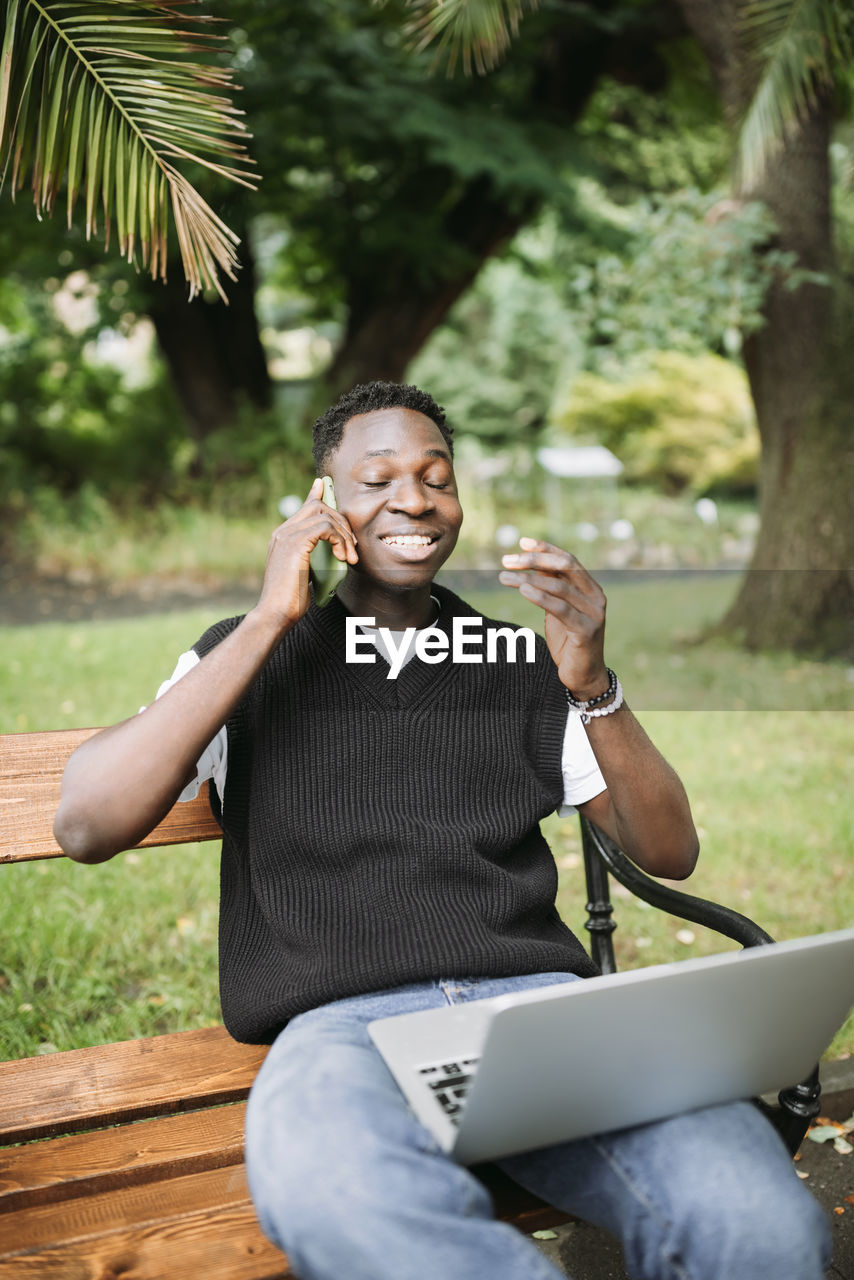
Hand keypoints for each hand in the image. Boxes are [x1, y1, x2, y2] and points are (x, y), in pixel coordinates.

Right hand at [254, 478, 358, 632]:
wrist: (276, 613)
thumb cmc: (291, 599)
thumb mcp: (305, 572)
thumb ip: (312, 556)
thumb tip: (332, 551)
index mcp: (282, 536)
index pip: (303, 507)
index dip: (316, 494)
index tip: (324, 485)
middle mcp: (282, 532)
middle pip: (317, 507)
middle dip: (341, 522)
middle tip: (351, 546)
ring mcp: (287, 536)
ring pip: (324, 515)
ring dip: (343, 534)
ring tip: (349, 557)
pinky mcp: (295, 545)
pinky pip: (324, 528)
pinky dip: (338, 540)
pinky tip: (342, 557)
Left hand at [498, 537, 607, 698]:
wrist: (583, 676)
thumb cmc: (568, 641)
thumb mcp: (558, 609)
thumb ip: (551, 587)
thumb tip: (531, 563)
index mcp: (591, 588)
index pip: (568, 560)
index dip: (546, 549)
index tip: (522, 542)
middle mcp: (596, 597)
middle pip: (565, 568)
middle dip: (534, 560)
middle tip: (508, 560)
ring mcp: (594, 613)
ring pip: (559, 587)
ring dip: (528, 579)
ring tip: (504, 577)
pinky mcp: (586, 631)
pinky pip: (561, 609)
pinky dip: (540, 597)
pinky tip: (523, 589)